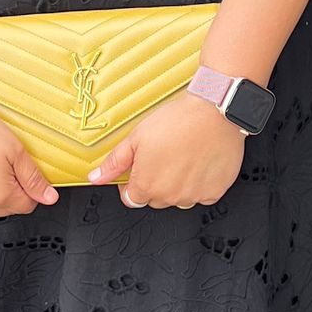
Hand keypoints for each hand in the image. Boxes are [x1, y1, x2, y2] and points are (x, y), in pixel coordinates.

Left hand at [88, 92, 245, 208]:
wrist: (213, 112)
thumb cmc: (178, 121)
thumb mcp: (136, 138)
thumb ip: (115, 162)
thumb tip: (97, 176)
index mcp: (147, 186)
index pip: (132, 199)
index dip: (131, 185)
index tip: (138, 172)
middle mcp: (170, 196)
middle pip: (155, 198)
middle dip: (155, 182)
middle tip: (163, 158)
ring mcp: (193, 196)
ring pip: (179, 198)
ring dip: (178, 185)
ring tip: (182, 158)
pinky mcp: (214, 192)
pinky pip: (202, 195)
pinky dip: (199, 184)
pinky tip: (198, 163)